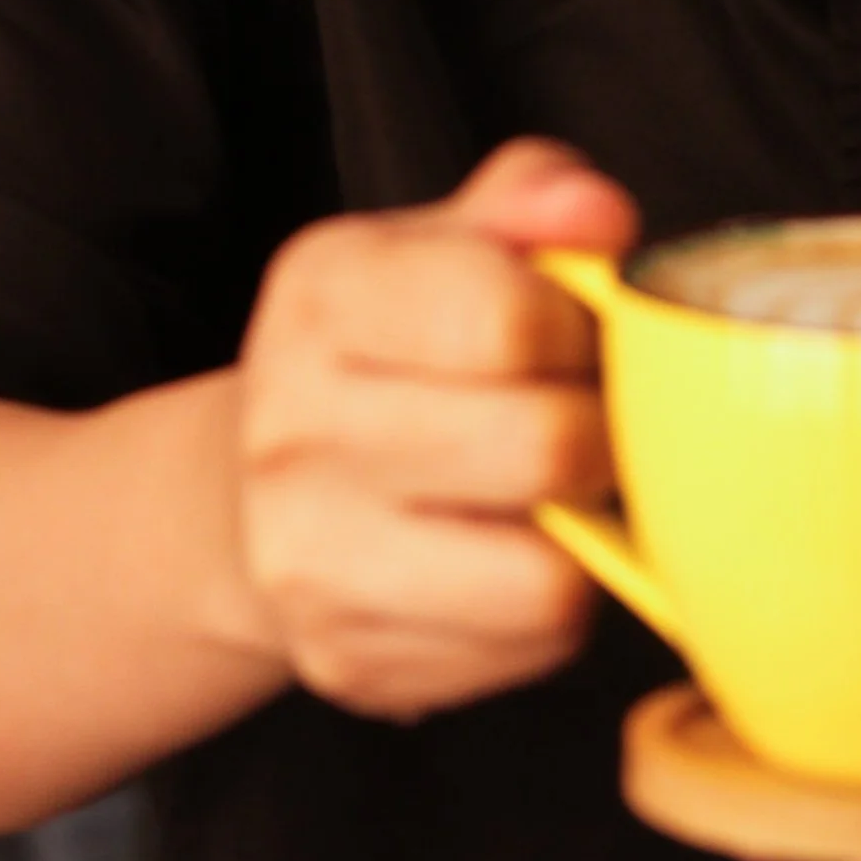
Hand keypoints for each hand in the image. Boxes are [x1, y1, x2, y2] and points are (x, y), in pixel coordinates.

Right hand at [232, 138, 636, 720]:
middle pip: (545, 448)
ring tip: (556, 496)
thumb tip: (598, 215)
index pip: (511, 320)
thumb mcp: (448, 243)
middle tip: (587, 422)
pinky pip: (528, 646)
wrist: (259, 489)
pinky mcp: (348, 659)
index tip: (576, 337)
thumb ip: (532, 201)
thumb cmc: (394, 352)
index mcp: (324, 293)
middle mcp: (291, 428)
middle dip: (601, 434)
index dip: (583, 331)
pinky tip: (512, 556)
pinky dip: (550, 608)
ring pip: (546, 575)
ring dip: (583, 535)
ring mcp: (308, 557)